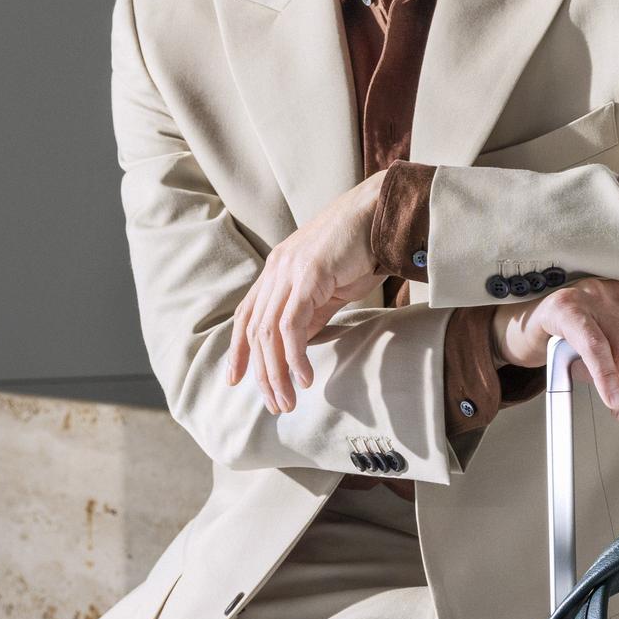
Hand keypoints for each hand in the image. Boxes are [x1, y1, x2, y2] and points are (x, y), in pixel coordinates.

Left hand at [224, 172, 389, 414]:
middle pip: (255, 331)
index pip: (246, 316)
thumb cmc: (361, 249)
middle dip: (262, 374)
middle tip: (276, 405)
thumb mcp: (329, 289)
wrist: (383, 214)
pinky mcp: (309, 275)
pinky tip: (305, 377)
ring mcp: (290, 270)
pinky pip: (292, 324)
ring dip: (277, 373)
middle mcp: (276, 269)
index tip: (236, 381)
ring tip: (289, 400)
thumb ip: (309, 314)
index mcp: (277, 271)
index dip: (238, 350)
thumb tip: (296, 346)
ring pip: (269, 332)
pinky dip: (295, 356)